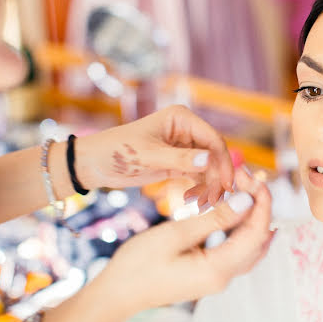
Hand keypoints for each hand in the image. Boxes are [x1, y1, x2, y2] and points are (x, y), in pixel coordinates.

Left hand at [75, 105, 233, 203]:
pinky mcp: (178, 162)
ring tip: (206, 203)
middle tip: (218, 199)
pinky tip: (196, 200)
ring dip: (211, 185)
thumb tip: (210, 161)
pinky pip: (198, 175)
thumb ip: (179, 159)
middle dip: (219, 176)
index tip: (228, 184)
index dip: (223, 161)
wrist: (94, 164)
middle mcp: (186, 130)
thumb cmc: (116, 152)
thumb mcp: (148, 156)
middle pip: (214, 153)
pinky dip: (201, 188)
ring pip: (209, 166)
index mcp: (181, 118)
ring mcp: (183, 146)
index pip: (213, 139)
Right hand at [99, 168, 273, 312]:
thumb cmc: (139, 264)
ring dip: (249, 215)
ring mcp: (216, 277)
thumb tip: (247, 201)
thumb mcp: (176, 234)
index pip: (257, 233)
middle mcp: (223, 277)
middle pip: (257, 239)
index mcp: (218, 269)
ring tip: (241, 188)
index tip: (255, 178)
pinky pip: (235, 249)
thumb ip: (215, 218)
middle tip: (245, 177)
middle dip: (257, 205)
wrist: (118, 292)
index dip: (262, 203)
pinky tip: (232, 209)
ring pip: (249, 245)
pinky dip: (238, 227)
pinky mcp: (208, 273)